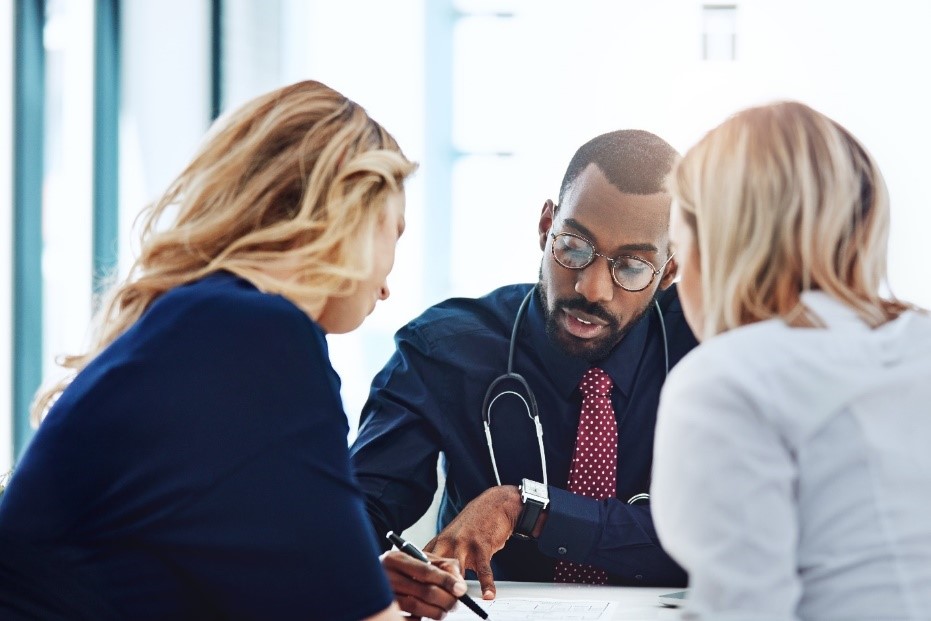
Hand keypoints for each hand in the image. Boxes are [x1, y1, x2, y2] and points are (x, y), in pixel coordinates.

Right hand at [380, 549, 466, 619]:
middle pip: (424, 590)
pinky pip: (407, 619)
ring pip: (417, 607)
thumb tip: (459, 587)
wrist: (375, 578)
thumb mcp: (423, 560)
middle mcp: (387, 575)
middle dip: (446, 600)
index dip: (446, 581)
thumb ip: (444, 568)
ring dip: (436, 612)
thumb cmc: (406, 569)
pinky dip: (420, 619)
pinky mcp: (384, 610)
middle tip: (454, 604)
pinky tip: (424, 614)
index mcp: (397, 558)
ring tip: (443, 611)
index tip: (460, 590)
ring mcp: (384, 594)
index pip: (426, 571)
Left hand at [422, 485, 521, 600]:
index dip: (416, 579)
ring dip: (455, 586)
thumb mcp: (453, 537)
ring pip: (456, 568)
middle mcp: (448, 542)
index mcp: (439, 542)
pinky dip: (487, 584)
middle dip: (431, 584)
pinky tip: (488, 595)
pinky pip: (484, 569)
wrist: (494, 505)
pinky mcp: (482, 546)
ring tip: (454, 602)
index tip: (414, 595)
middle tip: (430, 601)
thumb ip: (442, 555)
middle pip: (434, 566)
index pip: (422, 563)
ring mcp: (464, 543)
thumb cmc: (472, 524)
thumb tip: (433, 577)